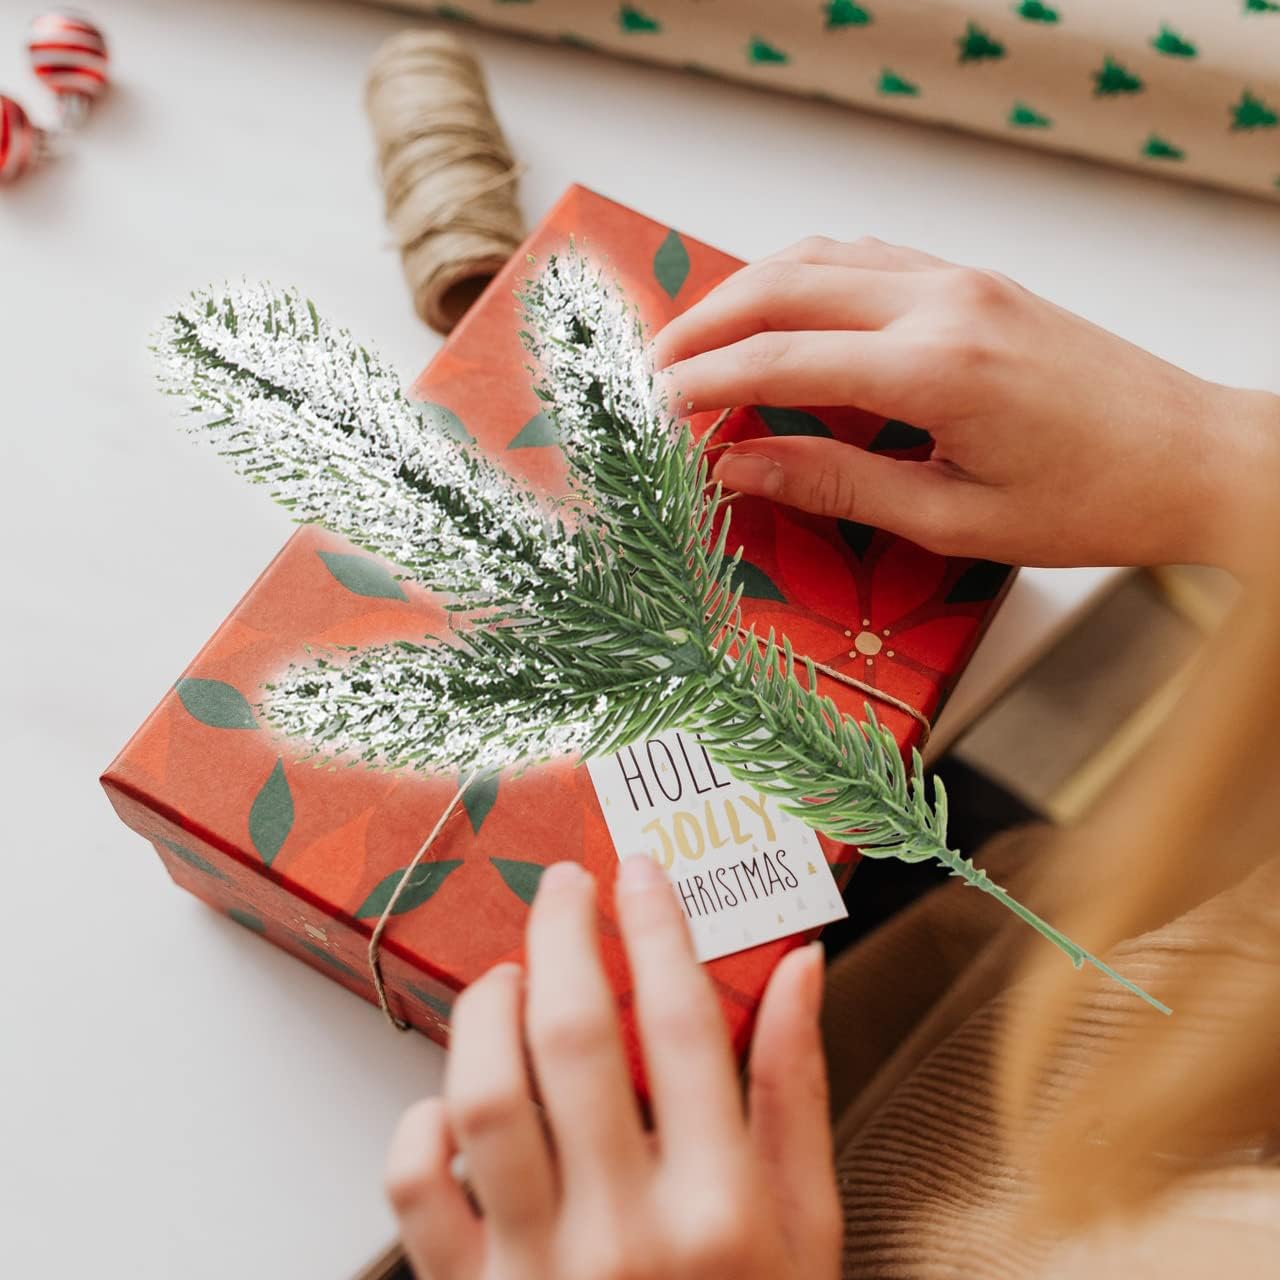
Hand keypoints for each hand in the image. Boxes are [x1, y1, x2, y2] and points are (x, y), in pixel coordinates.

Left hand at [386, 857, 840, 1279]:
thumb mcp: (807, 1228)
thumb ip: (796, 1092)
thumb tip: (799, 969)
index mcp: (723, 1207)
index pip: (686, 1023)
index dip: (659, 927)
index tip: (641, 872)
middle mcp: (627, 1232)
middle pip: (576, 1036)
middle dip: (564, 934)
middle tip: (565, 887)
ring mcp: (541, 1270)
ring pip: (486, 1096)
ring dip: (487, 1010)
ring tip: (506, 973)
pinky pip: (416, 1192)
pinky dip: (419, 1126)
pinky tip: (450, 1100)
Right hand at [652, 237, 1278, 571]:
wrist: (1193, 456)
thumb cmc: (1092, 501)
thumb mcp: (955, 520)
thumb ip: (838, 486)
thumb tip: (741, 467)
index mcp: (939, 369)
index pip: (783, 359)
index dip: (705, 382)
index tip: (654, 406)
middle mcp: (945, 303)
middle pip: (785, 286)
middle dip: (705, 325)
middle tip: (655, 371)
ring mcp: (962, 280)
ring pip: (821, 258)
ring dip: (748, 292)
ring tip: (700, 342)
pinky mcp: (975, 281)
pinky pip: (865, 260)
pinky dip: (803, 281)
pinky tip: (780, 317)